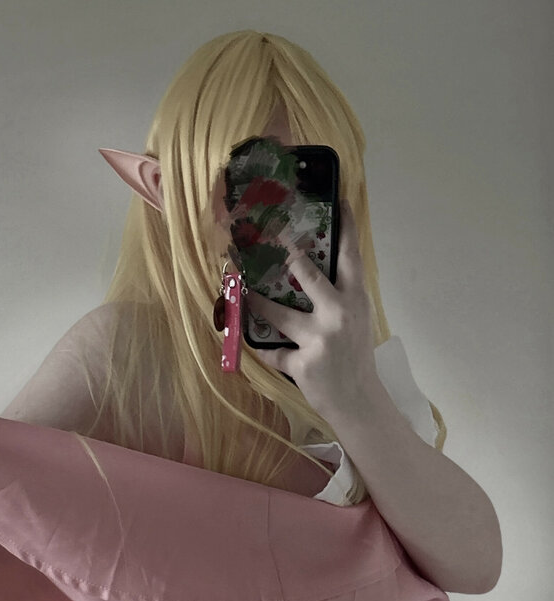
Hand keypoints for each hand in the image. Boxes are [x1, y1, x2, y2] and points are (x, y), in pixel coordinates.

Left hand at [244, 199, 378, 418]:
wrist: (359, 402)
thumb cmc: (354, 358)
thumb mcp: (356, 321)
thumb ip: (339, 296)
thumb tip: (308, 270)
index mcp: (355, 301)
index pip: (352, 257)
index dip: (347, 227)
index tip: (340, 198)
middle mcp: (338, 315)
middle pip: (308, 275)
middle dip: (286, 253)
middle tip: (267, 235)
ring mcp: (319, 340)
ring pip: (277, 314)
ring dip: (256, 301)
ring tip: (241, 288)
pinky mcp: (301, 364)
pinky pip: (272, 353)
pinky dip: (262, 350)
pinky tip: (249, 341)